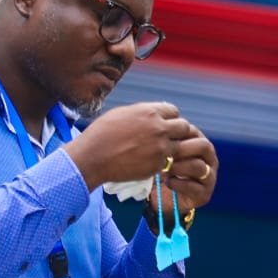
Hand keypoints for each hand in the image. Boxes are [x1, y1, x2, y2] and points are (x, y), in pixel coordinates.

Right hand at [64, 102, 192, 188]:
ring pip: (180, 147)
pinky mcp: (157, 165)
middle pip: (184, 127)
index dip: (170, 118)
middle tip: (167, 139)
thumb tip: (154, 113)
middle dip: (177, 132)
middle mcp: (159, 128)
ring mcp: (160, 148)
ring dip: (172, 149)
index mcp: (150, 112)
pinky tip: (148, 162)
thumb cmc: (102, 133)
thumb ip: (143, 113)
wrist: (93, 157)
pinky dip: (161, 162)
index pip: (174, 111)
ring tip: (158, 152)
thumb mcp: (123, 113)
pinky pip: (168, 162)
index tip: (164, 124)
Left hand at [146, 122, 217, 215]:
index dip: (179, 133)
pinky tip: (167, 182)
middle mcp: (209, 160)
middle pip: (204, 146)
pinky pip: (194, 187)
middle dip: (183, 149)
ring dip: (179, 167)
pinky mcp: (204, 194)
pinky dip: (178, 183)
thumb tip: (158, 126)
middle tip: (165, 153)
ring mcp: (209, 177)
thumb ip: (165, 140)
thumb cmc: (160, 169)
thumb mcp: (162, 151)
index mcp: (200, 144)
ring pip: (199, 167)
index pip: (194, 132)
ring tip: (164, 170)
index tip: (161, 139)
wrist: (159, 197)